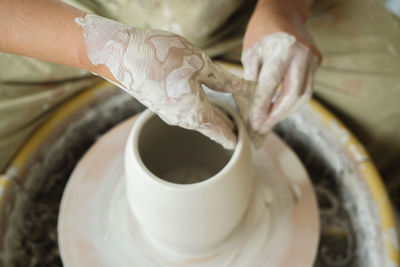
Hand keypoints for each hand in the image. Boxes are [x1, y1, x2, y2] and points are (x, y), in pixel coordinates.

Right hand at [76, 15, 242, 148]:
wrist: (121, 56)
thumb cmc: (161, 57)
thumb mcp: (199, 63)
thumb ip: (222, 79)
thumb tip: (240, 87)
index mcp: (197, 113)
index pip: (223, 132)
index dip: (237, 136)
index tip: (247, 141)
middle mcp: (183, 120)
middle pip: (211, 129)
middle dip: (226, 129)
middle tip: (240, 132)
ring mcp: (170, 114)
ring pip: (198, 121)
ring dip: (212, 121)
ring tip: (225, 121)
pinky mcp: (161, 105)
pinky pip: (186, 113)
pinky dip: (199, 113)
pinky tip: (202, 106)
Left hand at [235, 0, 320, 143]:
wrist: (284, 11)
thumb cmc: (262, 31)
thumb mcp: (250, 52)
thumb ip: (252, 79)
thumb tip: (252, 107)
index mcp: (281, 51)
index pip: (270, 87)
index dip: (261, 108)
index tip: (254, 123)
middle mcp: (301, 55)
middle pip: (292, 95)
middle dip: (277, 115)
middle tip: (263, 126)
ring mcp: (312, 59)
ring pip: (303, 95)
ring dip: (287, 110)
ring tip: (271, 119)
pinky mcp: (317, 62)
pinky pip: (307, 86)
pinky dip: (293, 99)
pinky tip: (280, 106)